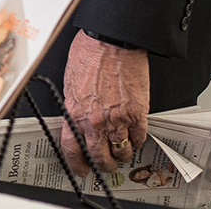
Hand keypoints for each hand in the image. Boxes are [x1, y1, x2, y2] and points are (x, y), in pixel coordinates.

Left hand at [61, 31, 148, 174]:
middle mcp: (94, 120)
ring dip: (123, 153)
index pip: (72, 148)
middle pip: (100, 156)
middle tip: (107, 164)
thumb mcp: (71, 82)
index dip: (77, 164)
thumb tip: (76, 119)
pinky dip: (138, 140)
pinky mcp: (137, 114)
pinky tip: (136, 136)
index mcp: (74, 111)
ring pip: (122, 151)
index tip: (82, 169)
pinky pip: (139, 137)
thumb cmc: (90, 54)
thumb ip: (75, 105)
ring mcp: (117, 119)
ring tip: (122, 150)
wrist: (112, 41)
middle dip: (104, 164)